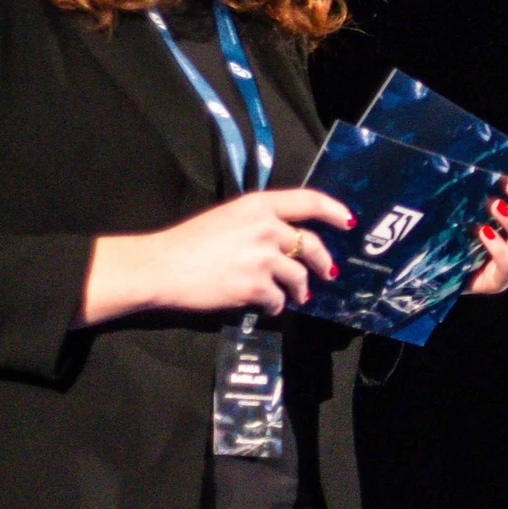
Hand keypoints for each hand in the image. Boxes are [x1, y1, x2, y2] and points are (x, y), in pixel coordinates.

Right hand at [81, 189, 353, 325]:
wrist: (160, 267)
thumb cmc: (188, 242)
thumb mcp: (228, 217)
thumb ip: (260, 222)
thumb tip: (286, 239)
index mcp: (258, 205)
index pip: (308, 201)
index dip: (333, 210)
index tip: (347, 221)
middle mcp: (266, 227)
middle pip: (311, 244)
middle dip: (323, 261)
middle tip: (328, 272)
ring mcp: (263, 257)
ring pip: (298, 276)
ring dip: (300, 289)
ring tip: (298, 296)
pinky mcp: (255, 286)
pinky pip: (279, 299)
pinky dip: (277, 305)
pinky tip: (269, 307)